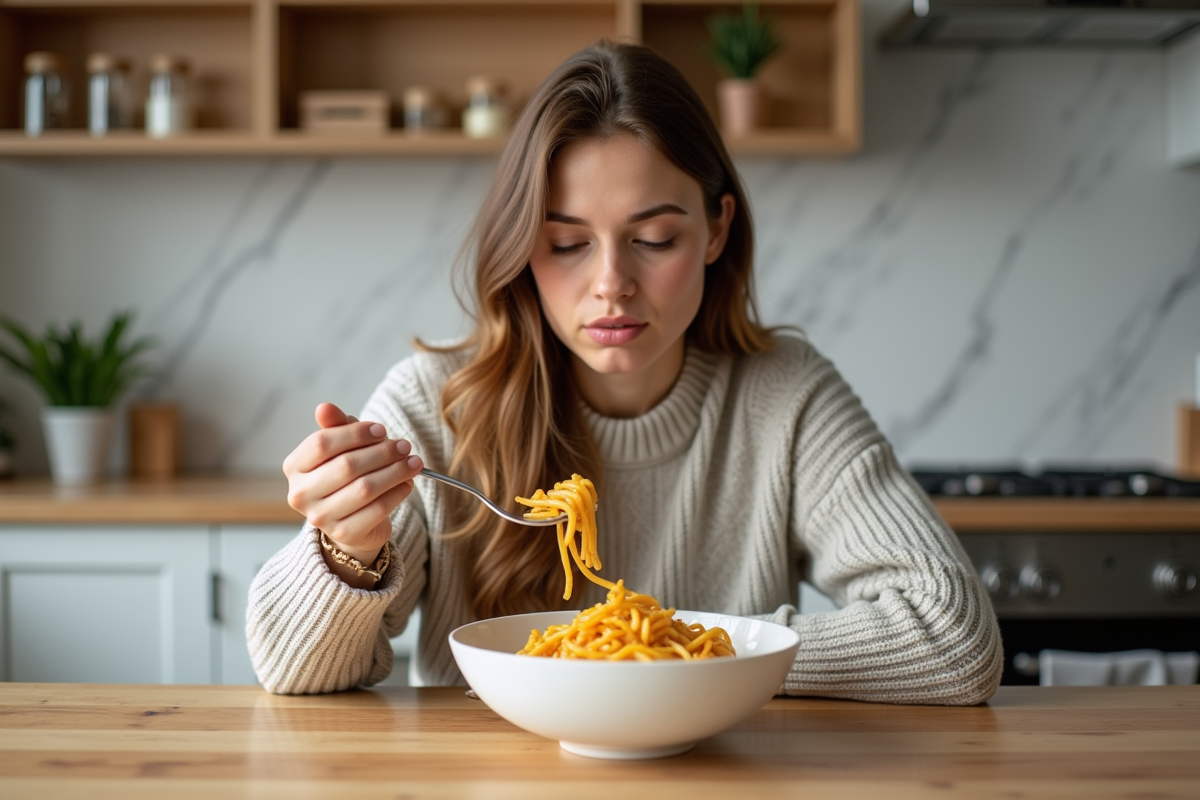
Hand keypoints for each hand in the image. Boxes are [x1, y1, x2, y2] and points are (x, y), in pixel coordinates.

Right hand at [283, 402, 422, 568]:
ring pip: (365, 488)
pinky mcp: (343, 534)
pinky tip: (407, 483)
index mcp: (294, 467)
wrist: (351, 522)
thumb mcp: (341, 449)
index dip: (355, 433)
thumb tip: (324, 407)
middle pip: (347, 465)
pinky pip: (377, 510)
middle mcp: (300, 494)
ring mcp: (320, 517)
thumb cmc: (345, 477)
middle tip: (405, 446)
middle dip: (382, 452)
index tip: (382, 430)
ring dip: (395, 472)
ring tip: (414, 462)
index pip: (322, 443)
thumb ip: (336, 427)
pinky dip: (396, 494)